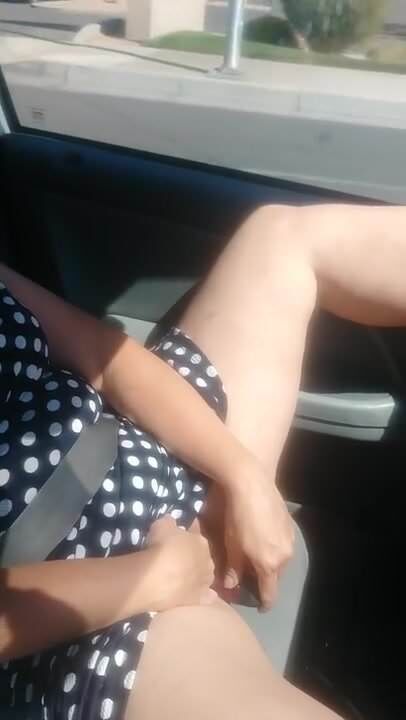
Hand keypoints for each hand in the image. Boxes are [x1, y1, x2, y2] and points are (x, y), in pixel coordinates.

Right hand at [146, 516, 216, 611]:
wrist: (156, 578)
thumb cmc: (160, 547)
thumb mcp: (163, 524)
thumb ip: (171, 522)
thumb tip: (173, 522)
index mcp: (201, 541)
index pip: (196, 535)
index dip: (186, 536)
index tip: (176, 538)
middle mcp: (208, 561)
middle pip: (202, 557)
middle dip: (193, 557)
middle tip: (177, 558)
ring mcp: (205, 582)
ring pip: (205, 576)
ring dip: (198, 575)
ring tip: (183, 577)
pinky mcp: (199, 599)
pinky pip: (206, 596)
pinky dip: (205, 595)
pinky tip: (199, 595)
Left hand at [206, 460, 294, 610]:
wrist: (252, 484)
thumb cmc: (238, 517)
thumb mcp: (231, 545)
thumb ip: (233, 569)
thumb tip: (231, 586)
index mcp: (269, 565)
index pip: (270, 593)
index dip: (265, 603)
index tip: (261, 608)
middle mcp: (285, 556)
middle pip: (276, 576)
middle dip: (265, 579)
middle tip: (251, 575)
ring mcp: (290, 539)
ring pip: (281, 559)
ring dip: (270, 562)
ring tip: (256, 555)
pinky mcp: (291, 525)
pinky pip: (283, 544)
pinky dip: (274, 547)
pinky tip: (263, 536)